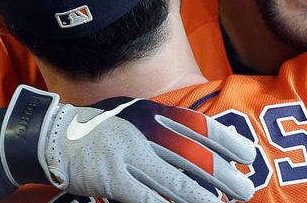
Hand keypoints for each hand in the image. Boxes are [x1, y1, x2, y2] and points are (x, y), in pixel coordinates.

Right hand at [1, 85, 254, 201]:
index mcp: (156, 113)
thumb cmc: (106, 125)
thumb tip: (206, 136)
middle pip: (194, 156)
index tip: (248, 156)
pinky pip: (148, 199)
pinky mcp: (114, 181)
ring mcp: (130, 158)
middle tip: (246, 189)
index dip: (228, 142)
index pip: (201, 127)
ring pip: (175, 182)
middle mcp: (147, 133)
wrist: (57, 136)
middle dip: (223, 175)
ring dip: (202, 197)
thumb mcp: (140, 112)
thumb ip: (169, 123)